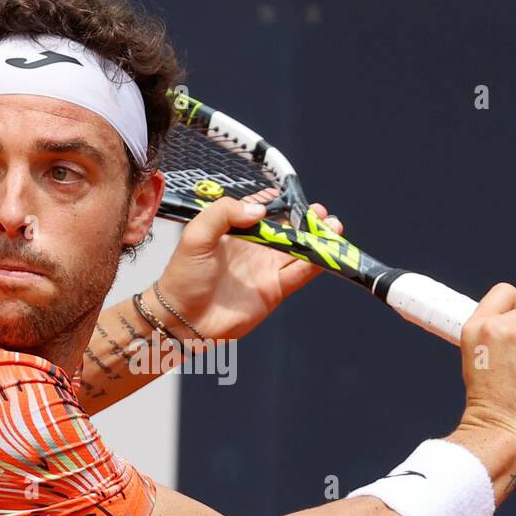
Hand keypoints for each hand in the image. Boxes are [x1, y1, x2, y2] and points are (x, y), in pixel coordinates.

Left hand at [155, 191, 338, 340]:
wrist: (183, 319)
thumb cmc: (183, 277)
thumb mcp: (197, 235)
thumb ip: (224, 213)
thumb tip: (261, 210)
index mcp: (235, 230)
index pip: (262, 209)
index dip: (278, 201)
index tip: (292, 195)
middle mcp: (254, 247)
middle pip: (288, 229)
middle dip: (307, 219)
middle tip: (320, 213)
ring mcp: (266, 269)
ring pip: (300, 250)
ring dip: (318, 239)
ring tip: (332, 226)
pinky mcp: (274, 290)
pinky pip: (300, 273)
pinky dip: (316, 263)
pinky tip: (326, 251)